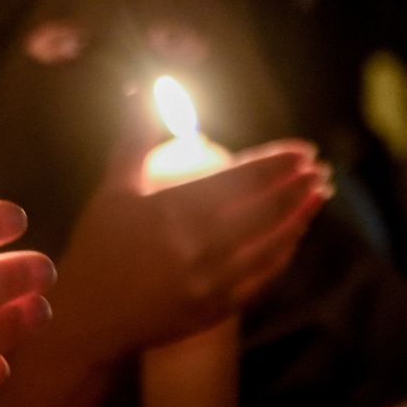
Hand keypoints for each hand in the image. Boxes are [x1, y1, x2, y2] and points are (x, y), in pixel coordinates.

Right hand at [53, 132, 329, 365]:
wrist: (86, 318)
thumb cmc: (98, 247)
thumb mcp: (113, 188)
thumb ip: (135, 137)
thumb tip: (143, 87)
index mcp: (173, 210)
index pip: (240, 179)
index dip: (277, 162)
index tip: (303, 150)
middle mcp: (197, 246)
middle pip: (264, 211)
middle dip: (296, 187)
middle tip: (320, 169)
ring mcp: (210, 282)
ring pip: (270, 245)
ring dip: (298, 218)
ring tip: (318, 196)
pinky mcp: (216, 309)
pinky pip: (262, 278)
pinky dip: (282, 255)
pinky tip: (293, 238)